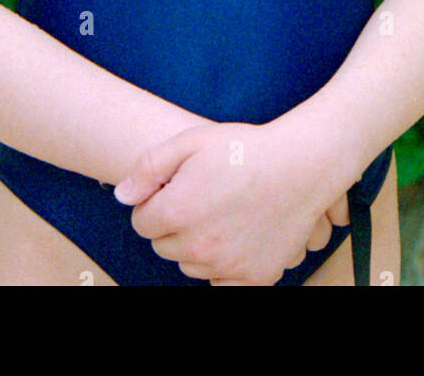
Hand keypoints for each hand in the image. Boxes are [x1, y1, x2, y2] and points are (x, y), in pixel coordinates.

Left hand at [113, 121, 346, 284]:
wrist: (302, 164)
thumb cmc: (246, 148)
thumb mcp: (192, 140)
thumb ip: (148, 167)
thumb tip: (121, 197)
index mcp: (178, 212)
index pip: (142, 222)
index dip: (155, 202)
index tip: (176, 187)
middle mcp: (198, 246)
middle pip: (164, 246)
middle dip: (174, 224)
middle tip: (202, 197)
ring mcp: (227, 267)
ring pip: (191, 265)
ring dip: (197, 245)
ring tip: (221, 212)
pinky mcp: (254, 278)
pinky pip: (221, 283)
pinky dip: (223, 266)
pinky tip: (236, 236)